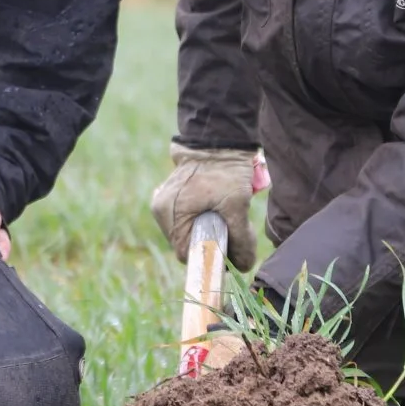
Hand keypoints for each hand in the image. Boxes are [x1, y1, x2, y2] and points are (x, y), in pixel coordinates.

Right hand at [149, 141, 260, 271]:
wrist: (218, 138)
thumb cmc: (225, 170)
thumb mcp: (236, 205)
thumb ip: (240, 239)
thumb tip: (244, 267)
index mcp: (169, 213)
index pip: (186, 253)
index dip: (209, 258)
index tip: (230, 255)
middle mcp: (161, 210)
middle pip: (186, 244)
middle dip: (211, 244)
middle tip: (233, 233)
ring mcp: (164, 202)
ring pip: (188, 232)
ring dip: (207, 232)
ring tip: (227, 217)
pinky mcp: (171, 195)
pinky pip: (186, 218)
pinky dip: (202, 219)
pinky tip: (217, 209)